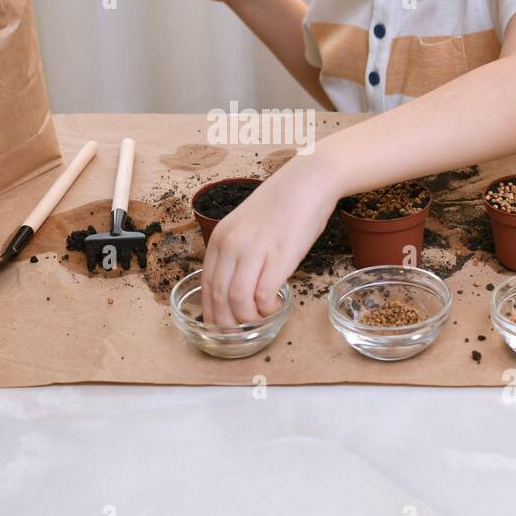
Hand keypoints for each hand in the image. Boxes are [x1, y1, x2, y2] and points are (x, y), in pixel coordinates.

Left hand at [200, 154, 341, 326]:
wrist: (309, 180)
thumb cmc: (282, 203)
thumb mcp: (246, 225)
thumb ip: (237, 252)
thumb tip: (235, 286)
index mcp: (220, 238)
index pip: (206, 285)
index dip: (210, 313)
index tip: (218, 328)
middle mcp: (232, 244)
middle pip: (218, 297)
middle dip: (226, 324)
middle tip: (237, 336)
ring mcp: (255, 249)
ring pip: (237, 300)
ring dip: (248, 319)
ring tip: (259, 320)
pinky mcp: (280, 255)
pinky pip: (264, 295)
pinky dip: (267, 309)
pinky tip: (274, 306)